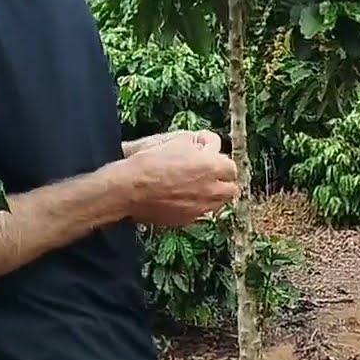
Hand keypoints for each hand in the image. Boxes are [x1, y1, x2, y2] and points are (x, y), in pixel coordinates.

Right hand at [120, 132, 239, 226]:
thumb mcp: (178, 139)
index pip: (231, 167)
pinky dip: (197, 205)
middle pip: (231, 188)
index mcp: (213, 167)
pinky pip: (201, 213)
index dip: (218, 161)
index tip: (206, 156)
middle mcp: (213, 190)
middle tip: (207, 173)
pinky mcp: (187, 220)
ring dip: (213, 194)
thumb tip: (206, 144)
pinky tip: (183, 198)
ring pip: (218, 203)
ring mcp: (201, 208)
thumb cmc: (152, 160)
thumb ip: (201, 142)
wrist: (128, 189)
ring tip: (197, 186)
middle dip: (222, 181)